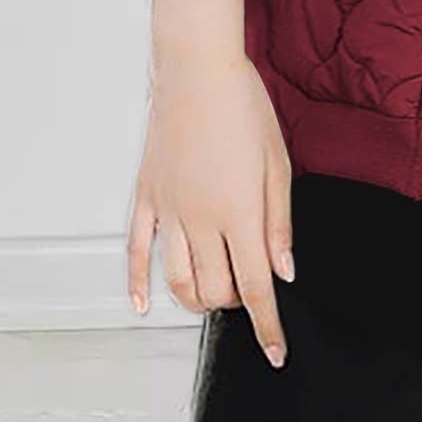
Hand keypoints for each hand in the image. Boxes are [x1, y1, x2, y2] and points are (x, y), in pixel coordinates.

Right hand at [128, 46, 294, 369]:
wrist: (198, 71)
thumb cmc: (243, 107)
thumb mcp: (278, 162)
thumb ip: (279, 222)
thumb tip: (284, 270)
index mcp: (240, 214)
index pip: (255, 286)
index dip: (267, 325)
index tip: (276, 351)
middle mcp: (200, 221)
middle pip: (215, 288)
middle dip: (235, 302)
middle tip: (250, 290)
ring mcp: (168, 211)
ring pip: (176, 279)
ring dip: (195, 299)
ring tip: (213, 296)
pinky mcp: (147, 196)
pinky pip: (137, 250)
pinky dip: (137, 283)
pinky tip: (143, 302)